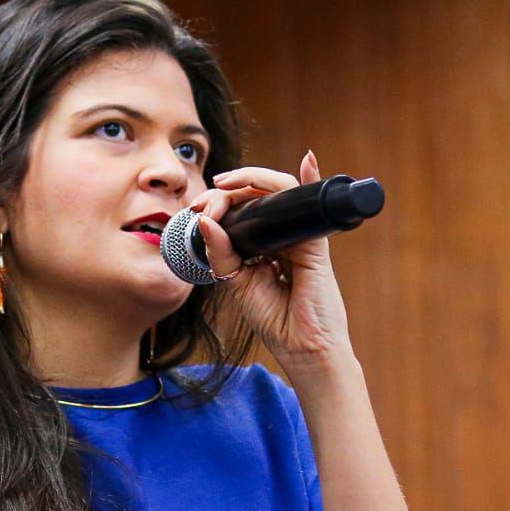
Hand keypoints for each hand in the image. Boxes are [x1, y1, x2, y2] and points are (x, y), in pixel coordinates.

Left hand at [188, 149, 352, 371]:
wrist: (303, 349)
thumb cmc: (275, 320)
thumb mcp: (237, 282)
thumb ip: (222, 253)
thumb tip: (205, 222)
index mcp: (263, 244)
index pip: (242, 210)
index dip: (219, 203)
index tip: (196, 210)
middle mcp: (283, 235)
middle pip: (257, 196)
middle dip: (227, 190)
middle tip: (202, 200)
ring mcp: (300, 235)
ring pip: (278, 192)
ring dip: (249, 181)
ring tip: (225, 184)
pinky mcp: (314, 243)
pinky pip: (308, 204)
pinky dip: (307, 180)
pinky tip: (307, 161)